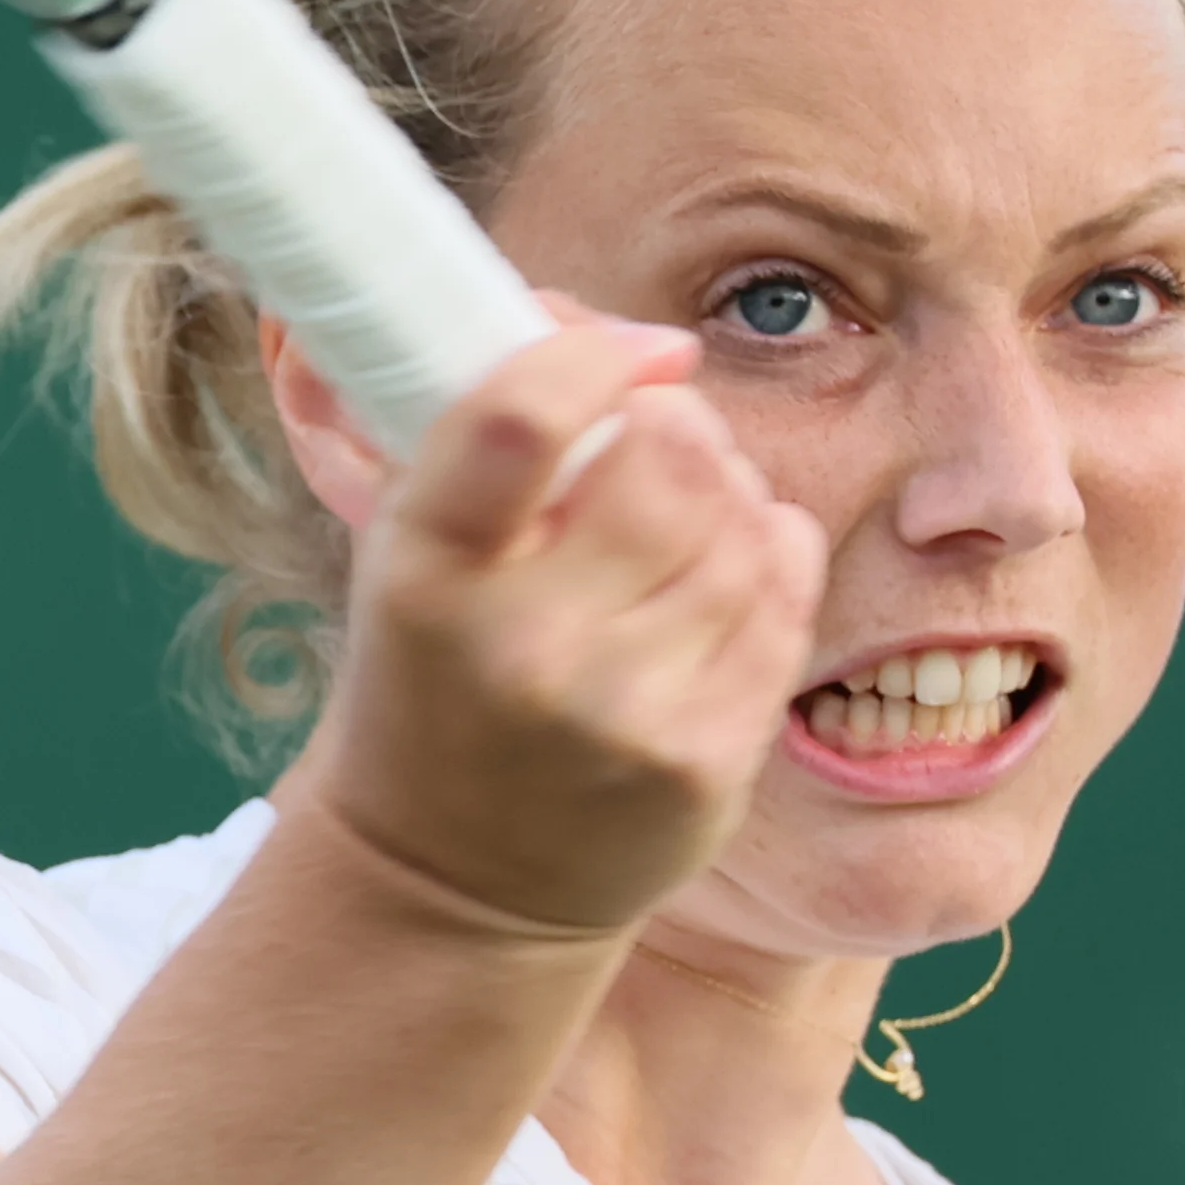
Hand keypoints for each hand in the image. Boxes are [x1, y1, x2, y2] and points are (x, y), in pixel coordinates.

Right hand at [280, 316, 824, 935]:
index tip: (638, 348)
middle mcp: (521, 646)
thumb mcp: (401, 554)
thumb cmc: (429, 680)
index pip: (521, 417)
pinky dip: (768, 549)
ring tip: (681, 510)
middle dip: (675, 419)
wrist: (450, 878)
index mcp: (422, 575)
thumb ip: (470, 439)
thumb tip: (559, 305)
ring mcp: (622, 712)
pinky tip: (721, 567)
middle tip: (655, 431)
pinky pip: (783, 591)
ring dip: (726, 486)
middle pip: (665, 456)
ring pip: (741, 519)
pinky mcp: (706, 762)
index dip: (595, 351)